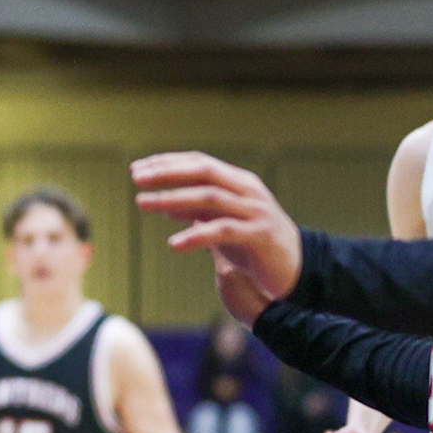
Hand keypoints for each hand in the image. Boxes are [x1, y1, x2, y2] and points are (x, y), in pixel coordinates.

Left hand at [133, 151, 301, 320]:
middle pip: (203, 173)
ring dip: (172, 199)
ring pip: (209, 198)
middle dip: (167, 173)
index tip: (138, 169)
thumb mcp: (222, 224)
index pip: (199, 163)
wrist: (296, 269)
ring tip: (142, 204)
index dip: (168, 163)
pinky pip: (223, 232)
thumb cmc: (254, 245)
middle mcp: (247, 191)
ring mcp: (254, 212)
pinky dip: (195, 236)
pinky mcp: (258, 236)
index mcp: (238, 182)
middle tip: (135, 178)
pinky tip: (173, 244)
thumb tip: (168, 206)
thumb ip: (199, 213)